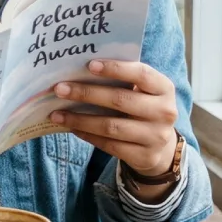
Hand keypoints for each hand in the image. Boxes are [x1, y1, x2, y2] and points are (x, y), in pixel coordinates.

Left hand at [49, 60, 178, 178]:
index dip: (115, 69)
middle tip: (60, 89)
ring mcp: (156, 136)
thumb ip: (122, 79)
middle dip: (86, 93)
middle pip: (120, 100)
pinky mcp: (145, 156)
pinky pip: (109, 145)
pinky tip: (71, 128)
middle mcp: (164, 112)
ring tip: (56, 114)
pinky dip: (87, 135)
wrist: (161, 146)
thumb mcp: (142, 91)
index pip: (141, 73)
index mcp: (164, 88)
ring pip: (111, 126)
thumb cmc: (142, 107)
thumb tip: (79, 70)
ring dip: (80, 119)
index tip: (89, 65)